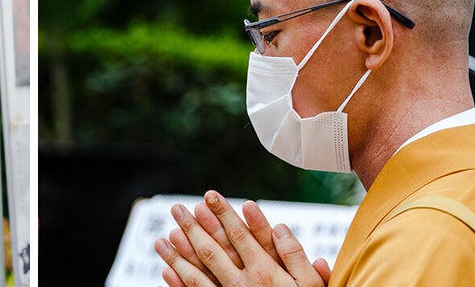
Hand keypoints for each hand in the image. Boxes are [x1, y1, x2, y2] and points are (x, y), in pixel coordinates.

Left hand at [157, 194, 330, 286]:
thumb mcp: (311, 285)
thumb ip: (295, 255)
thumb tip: (279, 226)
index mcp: (264, 272)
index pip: (239, 237)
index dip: (223, 215)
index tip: (209, 196)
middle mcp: (243, 285)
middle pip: (213, 251)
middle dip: (193, 228)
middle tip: (176, 208)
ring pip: (199, 275)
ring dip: (180, 255)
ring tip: (163, 237)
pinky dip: (181, 284)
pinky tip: (167, 272)